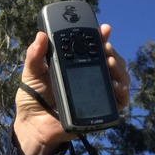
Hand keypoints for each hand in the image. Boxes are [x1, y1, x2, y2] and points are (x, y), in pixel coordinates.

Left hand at [12, 24, 129, 154]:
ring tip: (110, 64)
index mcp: (76, 65)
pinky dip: (122, 92)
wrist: (33, 125)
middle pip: (111, 60)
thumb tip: (41, 35)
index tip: (104, 29)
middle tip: (106, 48)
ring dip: (119, 69)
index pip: (94, 48)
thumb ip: (35, 55)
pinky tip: (116, 86)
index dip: (101, 37)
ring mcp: (98, 93)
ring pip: (119, 77)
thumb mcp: (32, 72)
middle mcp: (90, 77)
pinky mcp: (102, 111)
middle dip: (112, 52)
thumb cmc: (33, 98)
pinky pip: (119, 101)